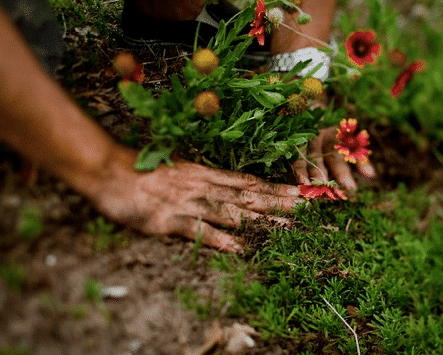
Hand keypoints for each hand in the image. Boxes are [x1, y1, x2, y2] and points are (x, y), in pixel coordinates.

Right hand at [93, 158, 303, 252]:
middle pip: (247, 196)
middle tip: (307, 208)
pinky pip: (200, 231)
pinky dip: (222, 240)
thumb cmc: (142, 168)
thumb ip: (200, 177)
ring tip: (288, 228)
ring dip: (261, 221)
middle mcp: (203, 186)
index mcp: (204, 172)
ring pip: (231, 212)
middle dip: (279, 203)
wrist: (110, 171)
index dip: (274, 187)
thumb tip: (223, 184)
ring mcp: (188, 203)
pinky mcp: (169, 221)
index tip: (298, 192)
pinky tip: (242, 248)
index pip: (247, 181)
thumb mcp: (177, 167)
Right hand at [290, 127, 376, 189]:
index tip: (350, 187)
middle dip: (323, 175)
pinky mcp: (291, 153)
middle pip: (318, 159)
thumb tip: (371, 175)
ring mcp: (301, 145)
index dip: (343, 171)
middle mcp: (316, 140)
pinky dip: (295, 175)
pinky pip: (292, 164)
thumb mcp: (352, 147)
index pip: (338, 155)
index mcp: (333, 137)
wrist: (314, 125)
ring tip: (309, 190)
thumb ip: (360, 161)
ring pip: (302, 161)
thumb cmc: (339, 142)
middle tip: (327, 191)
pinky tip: (298, 186)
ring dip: (305, 176)